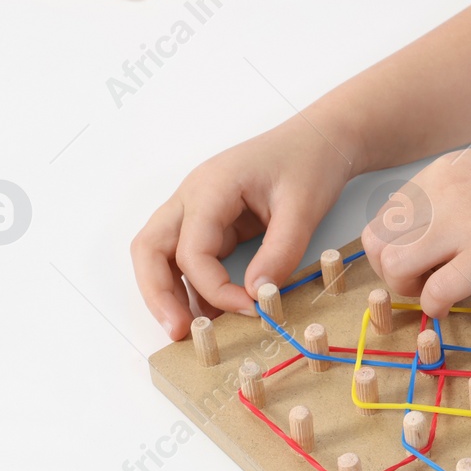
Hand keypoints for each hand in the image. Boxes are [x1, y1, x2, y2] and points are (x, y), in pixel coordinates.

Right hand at [131, 115, 359, 338]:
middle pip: (149, 248)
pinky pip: (187, 256)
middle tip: (178, 331)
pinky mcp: (211, 222)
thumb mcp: (303, 209)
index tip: (248, 309)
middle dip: (158, 293)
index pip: (191, 250)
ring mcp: (197, 208)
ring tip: (189, 329)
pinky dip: (193, 284)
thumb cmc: (309, 162)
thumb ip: (280, 252)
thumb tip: (255, 296)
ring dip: (168, 292)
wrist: (320, 139)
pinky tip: (212, 311)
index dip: (213, 288)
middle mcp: (192, 196)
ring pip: (160, 253)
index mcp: (211, 187)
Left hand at [360, 142, 470, 318]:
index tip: (421, 264)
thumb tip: (443, 232)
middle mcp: (444, 193)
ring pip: (394, 267)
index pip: (386, 215)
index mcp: (446, 171)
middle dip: (392, 271)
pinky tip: (456, 307)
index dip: (395, 247)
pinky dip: (437, 308)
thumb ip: (464, 196)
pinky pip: (434, 293)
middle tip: (422, 284)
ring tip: (438, 294)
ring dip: (409, 289)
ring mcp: (464, 224)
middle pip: (378, 242)